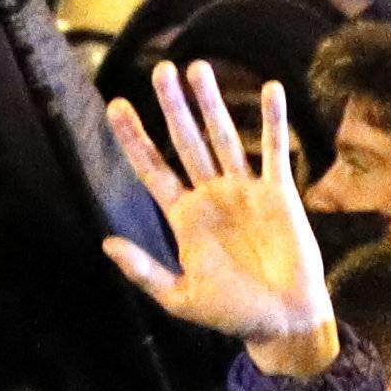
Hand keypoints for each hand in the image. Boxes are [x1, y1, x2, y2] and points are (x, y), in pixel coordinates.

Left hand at [101, 60, 341, 373]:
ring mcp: (244, 191)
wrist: (284, 321)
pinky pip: (275, 150)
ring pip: (224, 138)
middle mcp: (211, 195)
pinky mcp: (279, 194)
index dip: (134, 138)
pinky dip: (273, 120)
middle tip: (161, 70)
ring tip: (199, 69)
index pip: (152, 169)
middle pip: (186, 141)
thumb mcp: (180, 298)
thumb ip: (145, 271)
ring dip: (212, 104)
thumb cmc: (233, 314)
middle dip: (173, 107)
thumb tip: (107, 243)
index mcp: (184, 217)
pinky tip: (271, 89)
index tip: (116, 106)